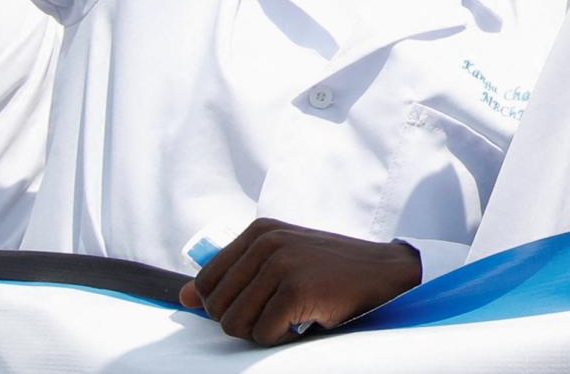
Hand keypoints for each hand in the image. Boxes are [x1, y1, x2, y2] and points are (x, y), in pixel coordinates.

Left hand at [178, 220, 421, 344]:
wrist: (386, 273)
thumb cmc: (330, 272)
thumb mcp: (280, 261)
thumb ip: (233, 276)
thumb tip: (184, 298)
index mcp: (259, 231)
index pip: (206, 282)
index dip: (226, 304)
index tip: (260, 302)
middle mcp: (267, 242)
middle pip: (217, 307)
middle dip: (244, 320)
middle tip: (280, 311)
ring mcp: (282, 264)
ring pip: (235, 324)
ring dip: (263, 330)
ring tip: (292, 315)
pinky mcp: (296, 289)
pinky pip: (262, 334)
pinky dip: (282, 338)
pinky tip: (306, 321)